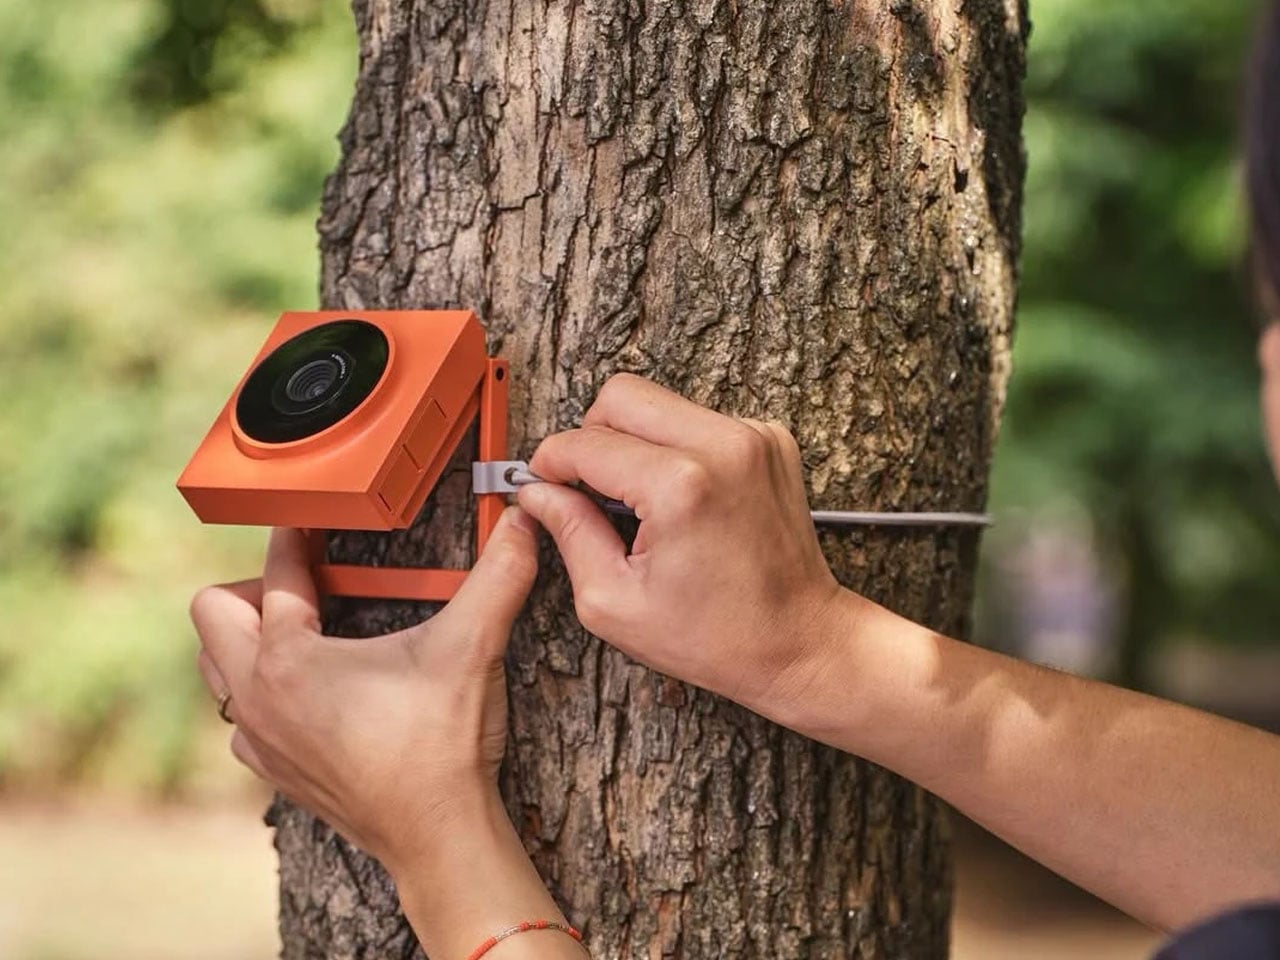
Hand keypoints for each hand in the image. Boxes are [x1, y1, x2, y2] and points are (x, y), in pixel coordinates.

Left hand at [189, 507, 538, 873]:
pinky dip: (263, 691)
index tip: (312, 519)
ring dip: (249, 640)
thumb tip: (523, 523)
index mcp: (288, 660)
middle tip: (311, 584)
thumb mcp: (470, 647)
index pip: (277, 573)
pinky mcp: (276, 772)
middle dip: (256, 586)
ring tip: (308, 630)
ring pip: (217, 668)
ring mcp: (261, 740)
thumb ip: (498, 575)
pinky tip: (316, 690)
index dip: (297, 536)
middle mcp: (258, 698)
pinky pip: (242, 716)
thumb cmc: (442, 746)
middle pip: (213, 613)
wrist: (439, 836)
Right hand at [516, 374, 843, 718]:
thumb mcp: (615, 602)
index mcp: (680, 486)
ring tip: (638, 500)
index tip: (542, 484)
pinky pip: (697, 419)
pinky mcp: (770, 440)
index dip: (550, 464)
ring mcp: (752, 437)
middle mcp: (722, 446)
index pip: (586, 443)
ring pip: (659, 402)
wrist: (800, 641)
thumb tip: (539, 493)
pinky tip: (679, 498)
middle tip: (587, 486)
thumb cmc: (720, 636)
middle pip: (621, 395)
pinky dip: (675, 448)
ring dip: (634, 441)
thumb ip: (568, 534)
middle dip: (590, 436)